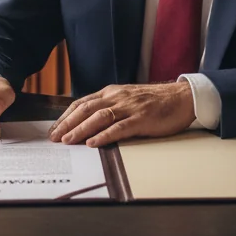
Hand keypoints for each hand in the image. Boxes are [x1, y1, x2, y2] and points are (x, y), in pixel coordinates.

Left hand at [48, 81, 195, 147]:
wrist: (181, 97)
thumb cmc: (154, 102)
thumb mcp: (127, 99)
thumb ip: (110, 107)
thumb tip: (88, 123)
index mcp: (112, 92)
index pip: (82, 103)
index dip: (66, 116)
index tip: (54, 129)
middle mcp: (117, 97)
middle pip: (86, 109)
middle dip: (68, 123)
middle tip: (54, 137)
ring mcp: (130, 107)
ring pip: (99, 117)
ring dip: (81, 129)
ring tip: (68, 140)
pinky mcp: (142, 118)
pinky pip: (120, 127)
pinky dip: (105, 135)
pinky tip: (94, 142)